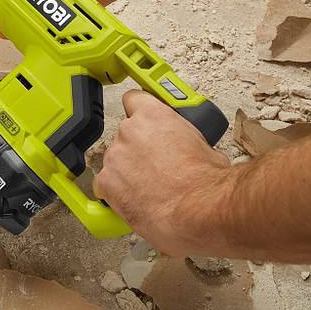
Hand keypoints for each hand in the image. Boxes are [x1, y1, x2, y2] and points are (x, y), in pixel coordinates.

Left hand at [94, 91, 230, 254]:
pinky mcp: (106, 182)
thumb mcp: (206, 147)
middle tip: (155, 166)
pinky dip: (115, 192)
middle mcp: (129, 131)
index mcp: (154, 115)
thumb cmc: (206, 181)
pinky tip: (134, 200)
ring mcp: (115, 156)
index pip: (134, 99)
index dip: (139, 111)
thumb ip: (187, 140)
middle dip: (138, 149)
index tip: (143, 121)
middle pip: (125, 134)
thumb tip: (190, 149)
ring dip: (127, 171)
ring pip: (115, 160)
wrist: (198, 209)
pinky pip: (104, 185)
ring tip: (148, 188)